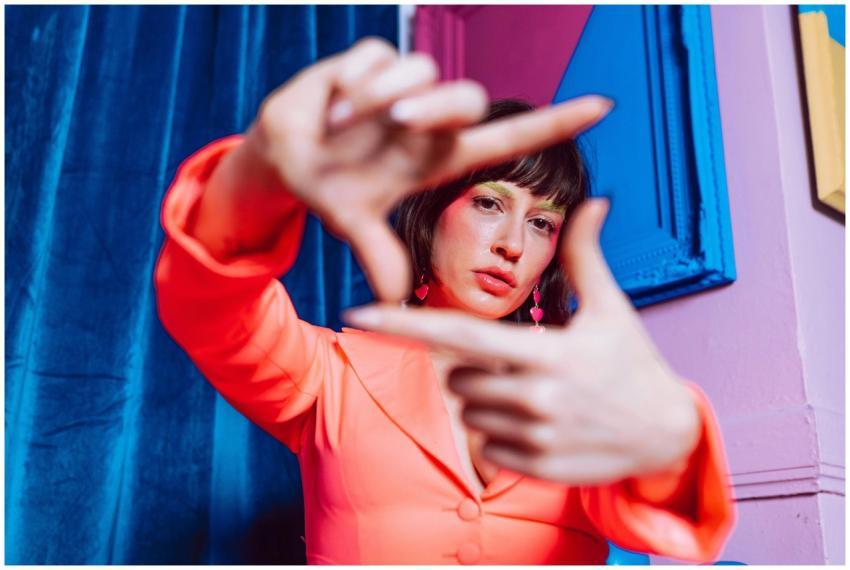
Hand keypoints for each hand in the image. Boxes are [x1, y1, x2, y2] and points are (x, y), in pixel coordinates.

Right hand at [243, 37, 612, 300]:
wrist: (280, 156)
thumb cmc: (330, 186)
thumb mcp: (353, 223)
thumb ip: (378, 253)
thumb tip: (397, 298)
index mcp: (436, 158)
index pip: (508, 138)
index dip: (555, 124)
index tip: (603, 108)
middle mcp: (428, 122)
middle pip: (468, 99)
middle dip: (438, 107)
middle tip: (398, 123)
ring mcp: (403, 90)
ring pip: (424, 70)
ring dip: (381, 95)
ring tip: (341, 123)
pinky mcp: (372, 62)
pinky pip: (378, 58)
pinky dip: (354, 83)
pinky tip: (333, 106)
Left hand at [342, 198, 700, 484]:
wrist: (667, 434)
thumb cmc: (633, 363)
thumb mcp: (612, 308)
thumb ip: (587, 256)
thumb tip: (595, 201)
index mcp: (545, 352)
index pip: (458, 334)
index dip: (402, 322)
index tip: (356, 313)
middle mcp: (535, 397)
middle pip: (458, 377)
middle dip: (476, 369)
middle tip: (522, 366)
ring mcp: (535, 438)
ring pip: (469, 412)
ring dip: (488, 401)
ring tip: (537, 396)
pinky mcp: (537, 468)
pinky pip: (487, 446)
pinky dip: (503, 434)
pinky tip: (543, 427)